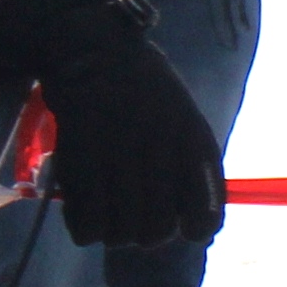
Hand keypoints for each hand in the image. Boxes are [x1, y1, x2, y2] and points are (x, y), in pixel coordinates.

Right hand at [0, 0, 222, 248]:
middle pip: (157, 232)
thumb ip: (194, 166)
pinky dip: (86, 229)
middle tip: (135, 221)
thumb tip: (201, 226)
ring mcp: (119, 156)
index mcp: (194, 143)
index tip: (182, 227)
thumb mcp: (185, 117)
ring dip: (115, 234)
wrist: (92, 50)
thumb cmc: (143, 87)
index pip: (206, 216)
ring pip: (122, 234)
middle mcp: (161, 152)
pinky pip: (88, 222)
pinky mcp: (80, 158)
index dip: (194, 229)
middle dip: (146, 235)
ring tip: (110, 217)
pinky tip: (85, 216)